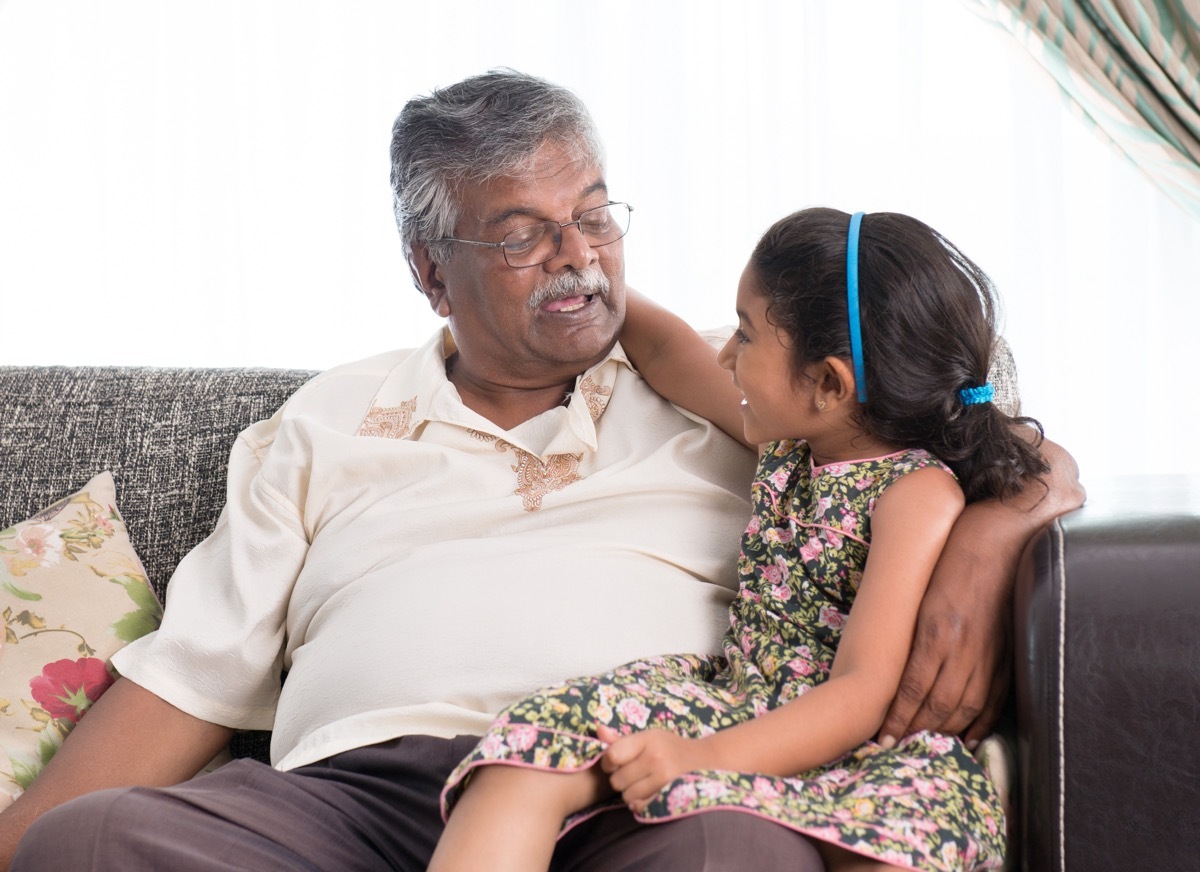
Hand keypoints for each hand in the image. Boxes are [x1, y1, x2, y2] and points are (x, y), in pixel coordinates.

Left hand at [597, 724, 708, 812]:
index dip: (608, 761)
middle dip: (619, 778)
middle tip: (631, 773)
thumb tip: (598, 730)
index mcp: (648, 739)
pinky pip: (639, 806)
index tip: (615, 761)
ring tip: (640, 782)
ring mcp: (663, 779)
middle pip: (616, 779)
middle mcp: (656, 758)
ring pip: (626, 795)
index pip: (612, 755)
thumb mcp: (648, 737)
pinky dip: (638, 802)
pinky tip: (646, 792)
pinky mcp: (668, 796)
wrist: (703, 761)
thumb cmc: (669, 747)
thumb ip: (621, 739)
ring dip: (629, 791)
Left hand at [876, 534, 1011, 749]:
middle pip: (938, 704)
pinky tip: (965, 738)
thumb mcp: (918, 592)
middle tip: (895, 747)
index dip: (896, 718)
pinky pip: (994, 698)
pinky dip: (980, 722)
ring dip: (943, 731)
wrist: (999, 540)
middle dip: (915, 730)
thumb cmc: (950, 560)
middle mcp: (963, 648)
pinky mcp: (1008, 654)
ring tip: (923, 744)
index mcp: (935, 631)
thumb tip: (884, 661)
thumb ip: (907, 629)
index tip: (882, 737)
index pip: (912, 688)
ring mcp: (990, 654)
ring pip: (966, 707)